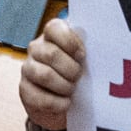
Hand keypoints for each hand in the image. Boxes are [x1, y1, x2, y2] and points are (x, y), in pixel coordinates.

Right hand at [20, 14, 83, 130]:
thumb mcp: (83, 59)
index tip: (82, 56)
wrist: (63, 101)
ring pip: (45, 75)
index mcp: (52, 35)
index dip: (70, 42)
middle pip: (51, 54)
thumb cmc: (78, 74)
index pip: (54, 28)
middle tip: (79, 77)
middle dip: (71, 69)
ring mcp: (28, 69)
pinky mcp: (25, 90)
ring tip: (72, 90)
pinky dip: (57, 103)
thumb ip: (88, 49)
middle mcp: (36, 49)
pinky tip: (66, 103)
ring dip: (64, 86)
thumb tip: (105, 48)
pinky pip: (39, 97)